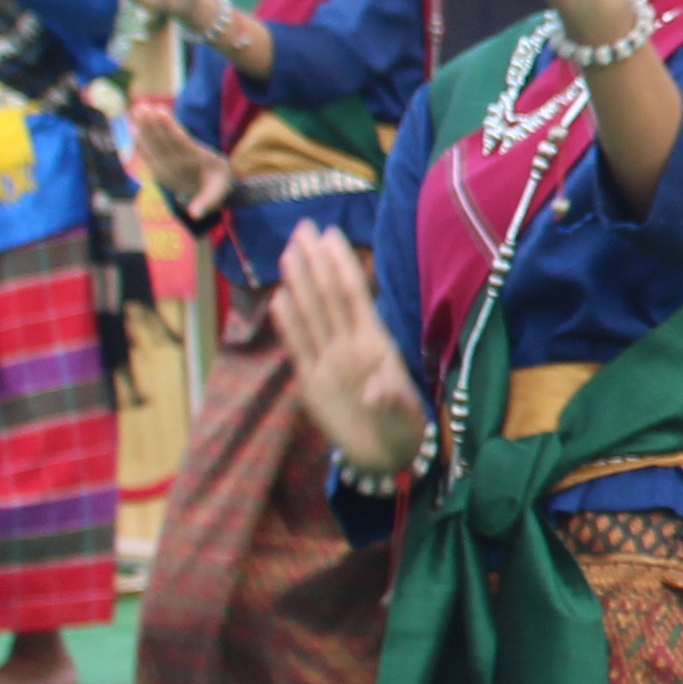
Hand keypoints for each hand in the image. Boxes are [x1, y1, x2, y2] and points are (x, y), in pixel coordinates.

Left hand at [131, 105, 229, 212]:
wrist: (202, 199)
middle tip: (142, 106)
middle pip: (161, 142)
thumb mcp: (219, 192)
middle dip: (151, 124)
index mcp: (193, 165)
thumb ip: (207, 201)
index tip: (160, 112)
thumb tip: (194, 214)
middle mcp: (174, 167)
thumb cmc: (216, 185)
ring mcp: (163, 167)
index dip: (169, 127)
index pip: (179, 142)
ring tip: (136, 109)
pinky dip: (139, 140)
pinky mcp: (157, 167)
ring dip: (143, 127)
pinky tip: (132, 126)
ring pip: (152, 145)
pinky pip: (147, 152)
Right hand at [274, 224, 424, 479]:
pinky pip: (298, 346)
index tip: (331, 235)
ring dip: (301, 283)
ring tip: (291, 251)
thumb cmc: (402, 428)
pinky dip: (288, 323)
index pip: (353, 296)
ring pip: (312, 314)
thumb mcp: (403, 416)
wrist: (385, 454)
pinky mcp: (311, 383)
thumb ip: (392, 401)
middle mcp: (348, 347)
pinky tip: (279, 299)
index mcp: (374, 346)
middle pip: (329, 296)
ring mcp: (328, 362)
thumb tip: (379, 390)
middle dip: (317, 262)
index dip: (342, 265)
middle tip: (304, 228)